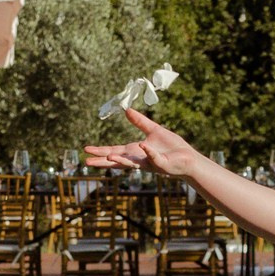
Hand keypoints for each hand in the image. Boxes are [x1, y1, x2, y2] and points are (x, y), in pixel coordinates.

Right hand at [84, 110, 203, 178]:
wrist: (187, 158)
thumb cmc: (171, 147)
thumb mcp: (153, 130)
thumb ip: (140, 121)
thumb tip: (126, 110)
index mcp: (135, 152)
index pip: (114, 151)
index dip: (100, 150)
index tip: (87, 150)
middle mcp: (139, 160)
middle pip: (118, 160)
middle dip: (103, 161)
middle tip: (87, 162)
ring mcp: (150, 163)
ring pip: (133, 164)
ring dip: (121, 161)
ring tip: (109, 157)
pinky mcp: (162, 165)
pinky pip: (154, 158)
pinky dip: (149, 153)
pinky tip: (142, 146)